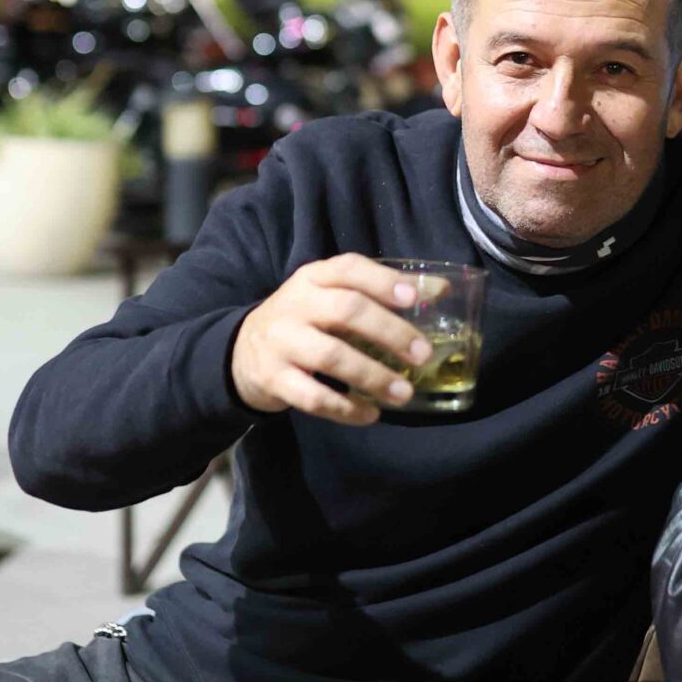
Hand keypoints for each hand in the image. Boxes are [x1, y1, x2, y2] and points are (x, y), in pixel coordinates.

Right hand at [230, 256, 435, 423]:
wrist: (241, 351)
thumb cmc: (304, 320)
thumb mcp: (332, 297)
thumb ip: (379, 293)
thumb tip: (440, 290)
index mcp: (313, 278)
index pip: (348, 268)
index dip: (383, 281)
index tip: (414, 300)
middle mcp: (294, 304)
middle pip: (346, 310)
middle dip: (390, 332)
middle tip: (422, 355)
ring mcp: (281, 341)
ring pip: (331, 356)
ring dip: (373, 376)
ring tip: (404, 394)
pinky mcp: (273, 378)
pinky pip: (314, 397)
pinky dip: (346, 408)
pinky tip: (370, 414)